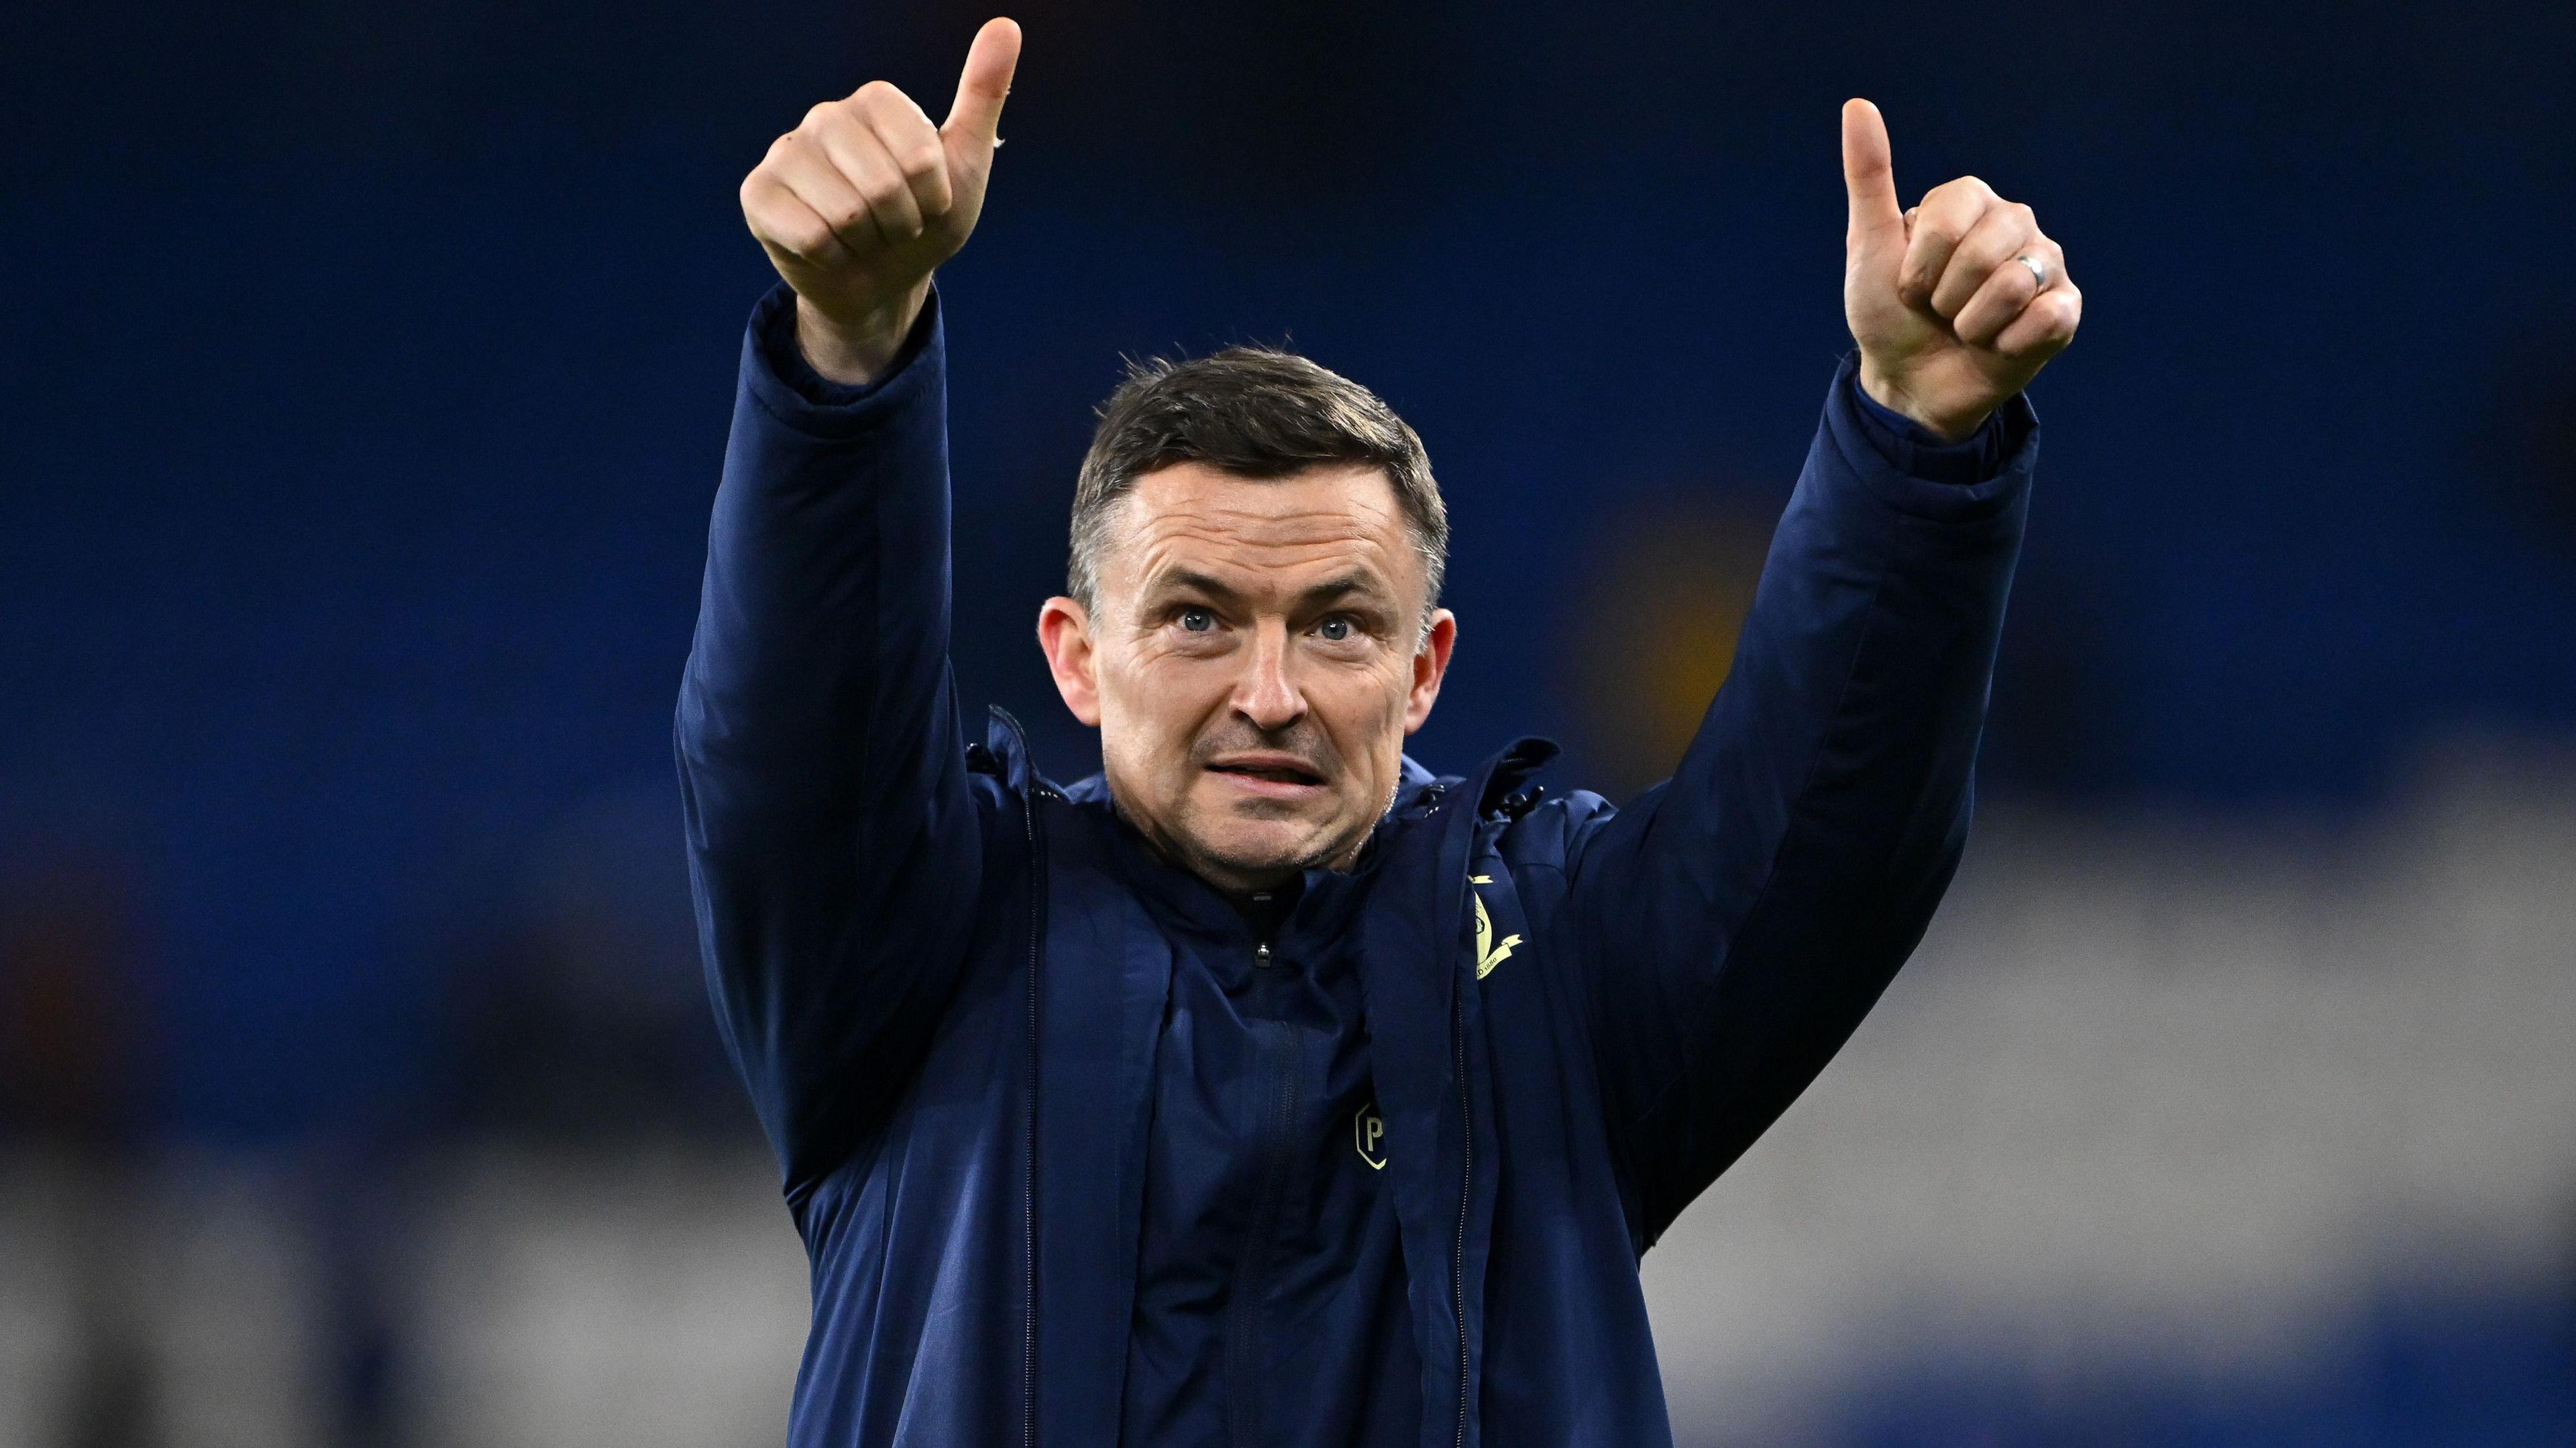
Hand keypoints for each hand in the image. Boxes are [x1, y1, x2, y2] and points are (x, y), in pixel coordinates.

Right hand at [740, 17, 1021, 383]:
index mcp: (875, 101)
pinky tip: (829, 248)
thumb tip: (1006, 26)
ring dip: (866, 244)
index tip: (928, 202)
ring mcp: (786, 152)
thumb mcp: (966, 164)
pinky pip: (809, 235)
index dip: (933, 197)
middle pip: (882, 187)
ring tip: (863, 237)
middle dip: (901, 225)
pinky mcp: (758, 193)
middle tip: (893, 226)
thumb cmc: (924, 222)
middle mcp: (825, 117)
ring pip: (845, 214)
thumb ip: (983, 95)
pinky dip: (831, 257)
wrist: (882, 283)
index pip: (920, 157)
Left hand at [1840, 99, 2080, 440]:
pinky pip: (2047, 318)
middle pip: (1986, 252)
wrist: (1908, 382)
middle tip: (1940, 310)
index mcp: (1971, 201)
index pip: (1949, 219)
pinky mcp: (2064, 310)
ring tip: (1966, 327)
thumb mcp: (1868, 246)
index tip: (1908, 284)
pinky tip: (1998, 344)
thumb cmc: (1888, 313)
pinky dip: (2009, 343)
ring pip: (2015, 285)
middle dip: (1946, 296)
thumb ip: (1868, 177)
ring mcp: (2045, 264)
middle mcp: (2016, 222)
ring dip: (1973, 324)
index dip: (1919, 266)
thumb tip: (1857, 106)